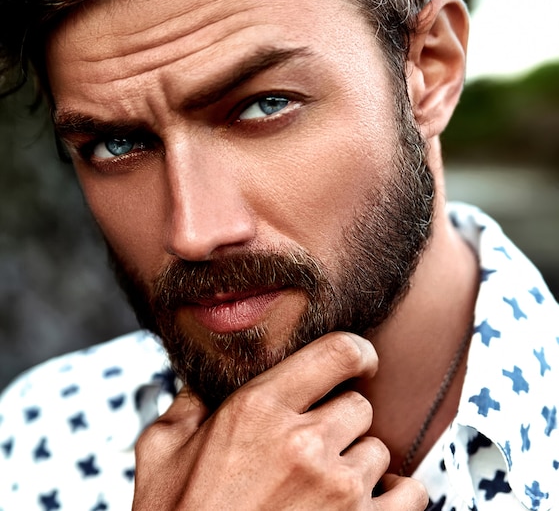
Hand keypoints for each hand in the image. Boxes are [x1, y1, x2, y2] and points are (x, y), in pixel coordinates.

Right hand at [132, 332, 427, 509]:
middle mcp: (303, 444)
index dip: (356, 351)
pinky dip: (394, 495)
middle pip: (359, 404)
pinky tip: (365, 502)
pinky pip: (409, 494)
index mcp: (258, 410)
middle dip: (341, 419)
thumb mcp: (161, 452)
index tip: (358, 361)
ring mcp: (337, 492)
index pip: (337, 352)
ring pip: (378, 448)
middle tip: (316, 443)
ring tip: (324, 484)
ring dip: (357, 461)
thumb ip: (187, 403)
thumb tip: (203, 381)